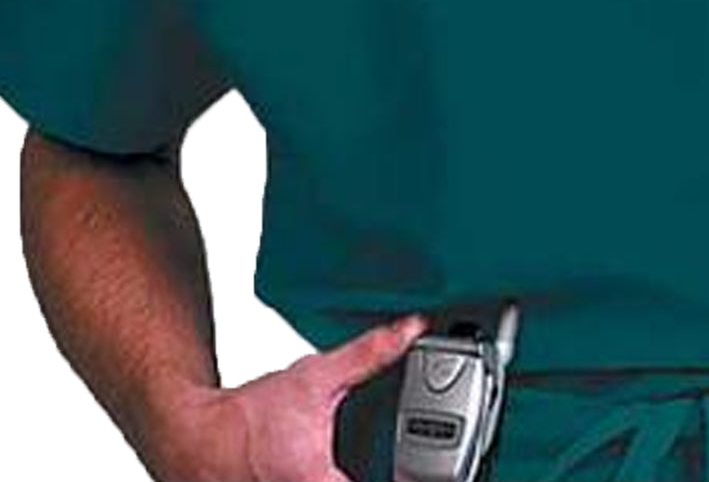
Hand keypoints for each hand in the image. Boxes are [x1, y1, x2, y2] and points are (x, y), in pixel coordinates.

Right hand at [155, 313, 428, 481]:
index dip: (414, 477)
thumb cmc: (244, 419)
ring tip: (376, 460)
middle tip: (400, 459)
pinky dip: (338, 478)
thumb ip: (368, 355)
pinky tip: (343, 465)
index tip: (428, 467)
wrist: (192, 440)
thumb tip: (411, 329)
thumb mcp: (313, 378)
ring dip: (366, 470)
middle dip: (389, 470)